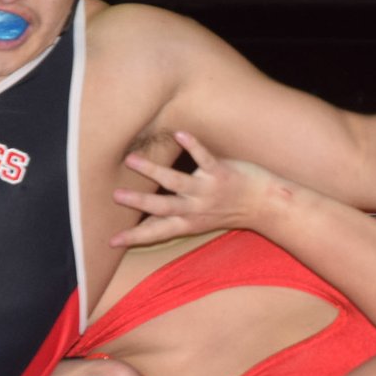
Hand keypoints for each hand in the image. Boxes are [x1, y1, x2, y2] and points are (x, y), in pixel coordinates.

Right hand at [110, 131, 288, 246]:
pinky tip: (179, 134)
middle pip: (162, 206)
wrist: (265, 204)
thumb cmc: (228, 210)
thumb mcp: (198, 222)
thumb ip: (172, 219)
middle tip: (115, 195)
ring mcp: (207, 191)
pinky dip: (192, 146)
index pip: (156, 232)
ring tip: (131, 160)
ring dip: (153, 170)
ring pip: (175, 181)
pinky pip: (204, 158)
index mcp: (187, 222)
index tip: (110, 241)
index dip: (133, 237)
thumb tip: (145, 223)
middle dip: (138, 201)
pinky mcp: (220, 173)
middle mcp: (194, 209)